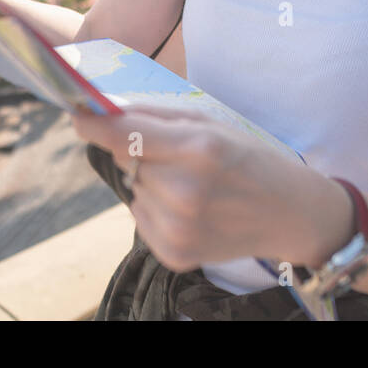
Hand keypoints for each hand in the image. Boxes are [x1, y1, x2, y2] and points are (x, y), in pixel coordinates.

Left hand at [70, 105, 340, 272]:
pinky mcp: (174, 254)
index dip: (94, 123)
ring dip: (149, 183)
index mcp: (199, 149)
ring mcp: (179, 228)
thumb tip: (107, 113)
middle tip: (176, 156)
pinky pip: (140, 218)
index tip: (77, 113)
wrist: (289, 216)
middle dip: (140, 153)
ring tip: (190, 185)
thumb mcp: (213, 124)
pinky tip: (190, 208)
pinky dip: (156, 209)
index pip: (125, 135)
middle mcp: (185, 191)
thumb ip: (160, 118)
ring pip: (133, 189)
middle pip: (127, 160)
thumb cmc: (249, 159)